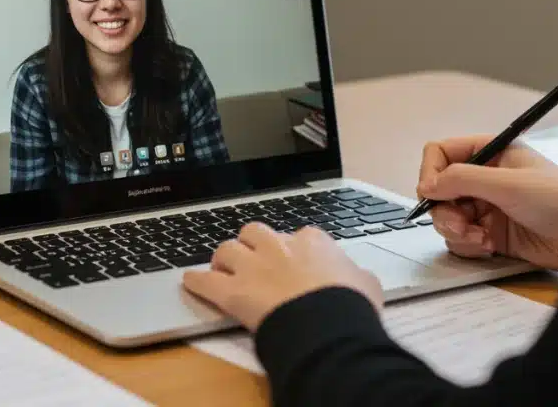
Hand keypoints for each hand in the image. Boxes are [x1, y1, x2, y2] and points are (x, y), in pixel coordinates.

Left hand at [182, 222, 384, 330]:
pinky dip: (196, 281)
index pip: (297, 235)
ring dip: (224, 259)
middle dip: (252, 244)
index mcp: (312, 241)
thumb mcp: (367, 283)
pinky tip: (190, 281)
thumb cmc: (350, 305)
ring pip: (227, 249)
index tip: (292, 262)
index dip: (291, 249)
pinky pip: (206, 280)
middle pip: (255, 232)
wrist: (327, 325)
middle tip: (253, 260)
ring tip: (223, 269)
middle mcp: (279, 246)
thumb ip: (356, 275)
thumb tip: (359, 278)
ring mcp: (253, 266)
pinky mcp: (232, 291)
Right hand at [417, 136, 557, 271]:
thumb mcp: (509, 183)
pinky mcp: (492, 234)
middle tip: (460, 224)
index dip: (431, 172)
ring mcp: (488, 207)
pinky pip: (461, 239)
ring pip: (447, 217)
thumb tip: (428, 185)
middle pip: (440, 190)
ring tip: (480, 238)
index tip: (432, 193)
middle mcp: (485, 178)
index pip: (442, 154)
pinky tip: (489, 246)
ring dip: (456, 230)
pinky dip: (468, 245)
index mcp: (491, 153)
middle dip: (444, 210)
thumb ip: (464, 179)